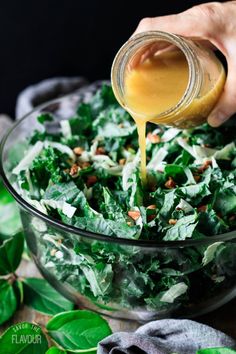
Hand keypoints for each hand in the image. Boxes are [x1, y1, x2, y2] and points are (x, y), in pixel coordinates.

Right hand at [133, 1, 235, 126]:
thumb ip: (231, 98)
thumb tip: (214, 120)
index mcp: (198, 22)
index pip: (151, 27)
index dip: (133, 45)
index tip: (127, 63)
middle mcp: (195, 17)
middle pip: (154, 29)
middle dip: (139, 50)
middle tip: (132, 72)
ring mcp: (200, 19)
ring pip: (165, 31)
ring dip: (151, 48)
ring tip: (143, 70)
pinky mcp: (206, 24)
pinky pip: (177, 34)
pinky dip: (166, 47)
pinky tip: (167, 64)